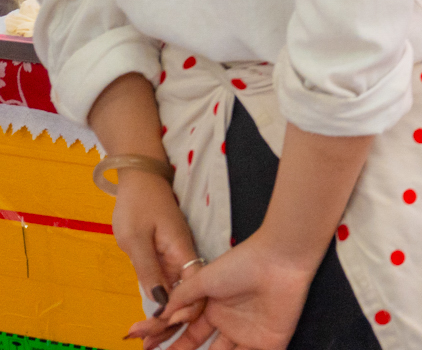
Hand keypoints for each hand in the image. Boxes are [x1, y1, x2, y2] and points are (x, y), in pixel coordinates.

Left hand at [108, 173, 199, 347]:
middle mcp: (186, 259)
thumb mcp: (136, 239)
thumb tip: (159, 305)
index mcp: (183, 252)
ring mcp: (178, 260)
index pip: (194, 291)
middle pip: (189, 297)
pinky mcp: (169, 260)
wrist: (140, 178)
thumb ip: (149, 270)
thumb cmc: (137, 204)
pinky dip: (162, 307)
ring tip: (146, 342)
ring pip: (179, 296)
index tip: (159, 329)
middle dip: (171, 325)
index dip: (183, 313)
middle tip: (147, 346)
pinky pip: (171, 288)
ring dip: (165, 320)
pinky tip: (150, 324)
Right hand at [159, 229, 320, 349]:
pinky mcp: (270, 342)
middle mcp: (229, 323)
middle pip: (202, 348)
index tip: (147, 348)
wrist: (278, 258)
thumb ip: (180, 299)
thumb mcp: (202, 280)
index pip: (187, 333)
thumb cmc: (240, 264)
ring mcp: (249, 334)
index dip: (167, 342)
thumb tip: (160, 318)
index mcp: (214, 309)